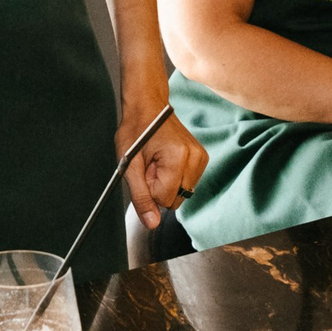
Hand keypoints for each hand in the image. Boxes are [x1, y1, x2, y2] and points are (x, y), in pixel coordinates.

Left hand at [119, 102, 205, 228]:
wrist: (148, 106)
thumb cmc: (135, 130)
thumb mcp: (129, 164)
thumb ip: (140, 196)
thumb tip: (152, 224)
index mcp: (178, 157)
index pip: (164, 199)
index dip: (149, 188)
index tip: (144, 169)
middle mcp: (195, 157)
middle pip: (175, 200)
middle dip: (159, 188)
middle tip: (149, 165)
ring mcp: (201, 157)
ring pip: (182, 194)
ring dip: (167, 184)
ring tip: (156, 161)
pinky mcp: (202, 158)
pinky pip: (187, 184)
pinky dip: (175, 178)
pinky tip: (166, 161)